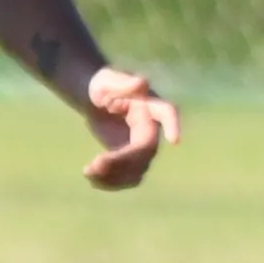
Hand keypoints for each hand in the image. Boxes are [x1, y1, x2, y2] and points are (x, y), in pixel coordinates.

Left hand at [81, 67, 179, 188]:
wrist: (95, 100)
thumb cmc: (103, 85)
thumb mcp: (107, 79)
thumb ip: (123, 82)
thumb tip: (142, 81)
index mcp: (149, 106)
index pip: (167, 112)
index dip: (173, 125)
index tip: (174, 140)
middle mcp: (152, 130)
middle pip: (145, 151)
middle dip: (122, 161)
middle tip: (94, 165)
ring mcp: (143, 148)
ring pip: (138, 170)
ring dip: (114, 177)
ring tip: (88, 173)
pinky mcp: (131, 160)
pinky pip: (128, 178)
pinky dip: (110, 182)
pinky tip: (91, 178)